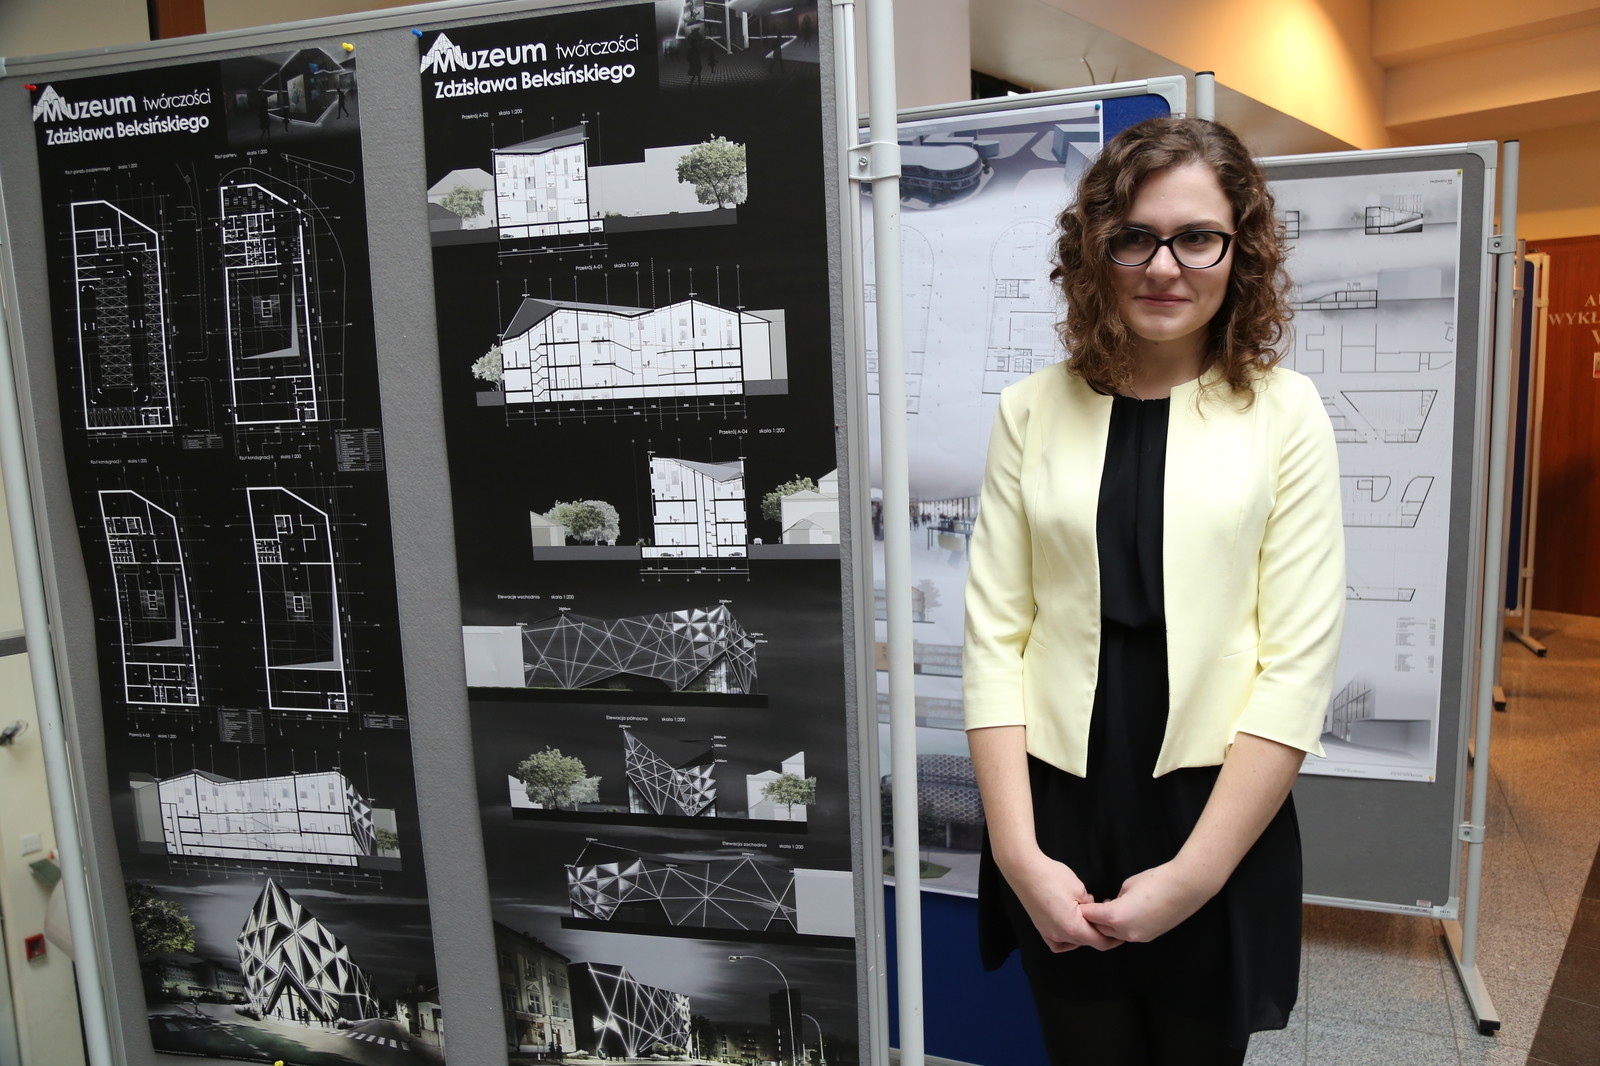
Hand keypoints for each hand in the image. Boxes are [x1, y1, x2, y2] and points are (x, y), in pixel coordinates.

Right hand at [1000, 851, 1123, 952]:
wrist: (1024, 870)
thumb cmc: (1052, 877)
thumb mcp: (1079, 889)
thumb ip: (1091, 906)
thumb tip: (1093, 911)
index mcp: (1073, 928)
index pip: (1099, 942)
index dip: (1113, 939)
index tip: (1122, 933)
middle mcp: (1060, 936)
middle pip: (1087, 942)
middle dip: (1099, 933)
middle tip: (1108, 920)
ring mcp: (1048, 933)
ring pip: (1073, 942)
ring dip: (1084, 934)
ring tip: (1089, 920)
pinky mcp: (1040, 928)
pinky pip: (1058, 943)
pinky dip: (1067, 940)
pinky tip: (1070, 928)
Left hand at [1077, 861, 1214, 943]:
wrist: (1185, 888)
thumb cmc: (1155, 881)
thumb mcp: (1127, 885)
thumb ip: (1115, 898)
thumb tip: (1111, 904)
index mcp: (1116, 917)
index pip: (1089, 916)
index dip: (1083, 908)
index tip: (1077, 902)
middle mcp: (1125, 932)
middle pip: (1099, 929)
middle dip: (1092, 919)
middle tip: (1087, 907)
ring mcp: (1138, 937)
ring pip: (1113, 935)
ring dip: (1107, 925)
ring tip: (1106, 910)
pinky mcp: (1148, 937)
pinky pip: (1127, 935)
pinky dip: (1121, 927)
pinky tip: (1124, 914)